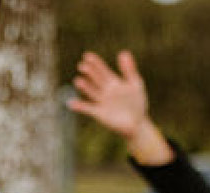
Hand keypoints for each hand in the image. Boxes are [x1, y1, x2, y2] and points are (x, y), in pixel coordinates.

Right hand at [69, 51, 172, 165]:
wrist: (137, 123)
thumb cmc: (137, 103)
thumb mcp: (135, 84)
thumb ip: (129, 69)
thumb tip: (123, 52)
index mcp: (113, 82)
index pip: (102, 70)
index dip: (95, 63)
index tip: (87, 56)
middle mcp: (105, 90)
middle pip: (95, 79)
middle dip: (89, 73)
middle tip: (82, 66)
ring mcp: (101, 102)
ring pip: (91, 92)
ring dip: (85, 87)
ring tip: (78, 81)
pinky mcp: (99, 113)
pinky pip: (87, 109)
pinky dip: (79, 106)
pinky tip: (71, 103)